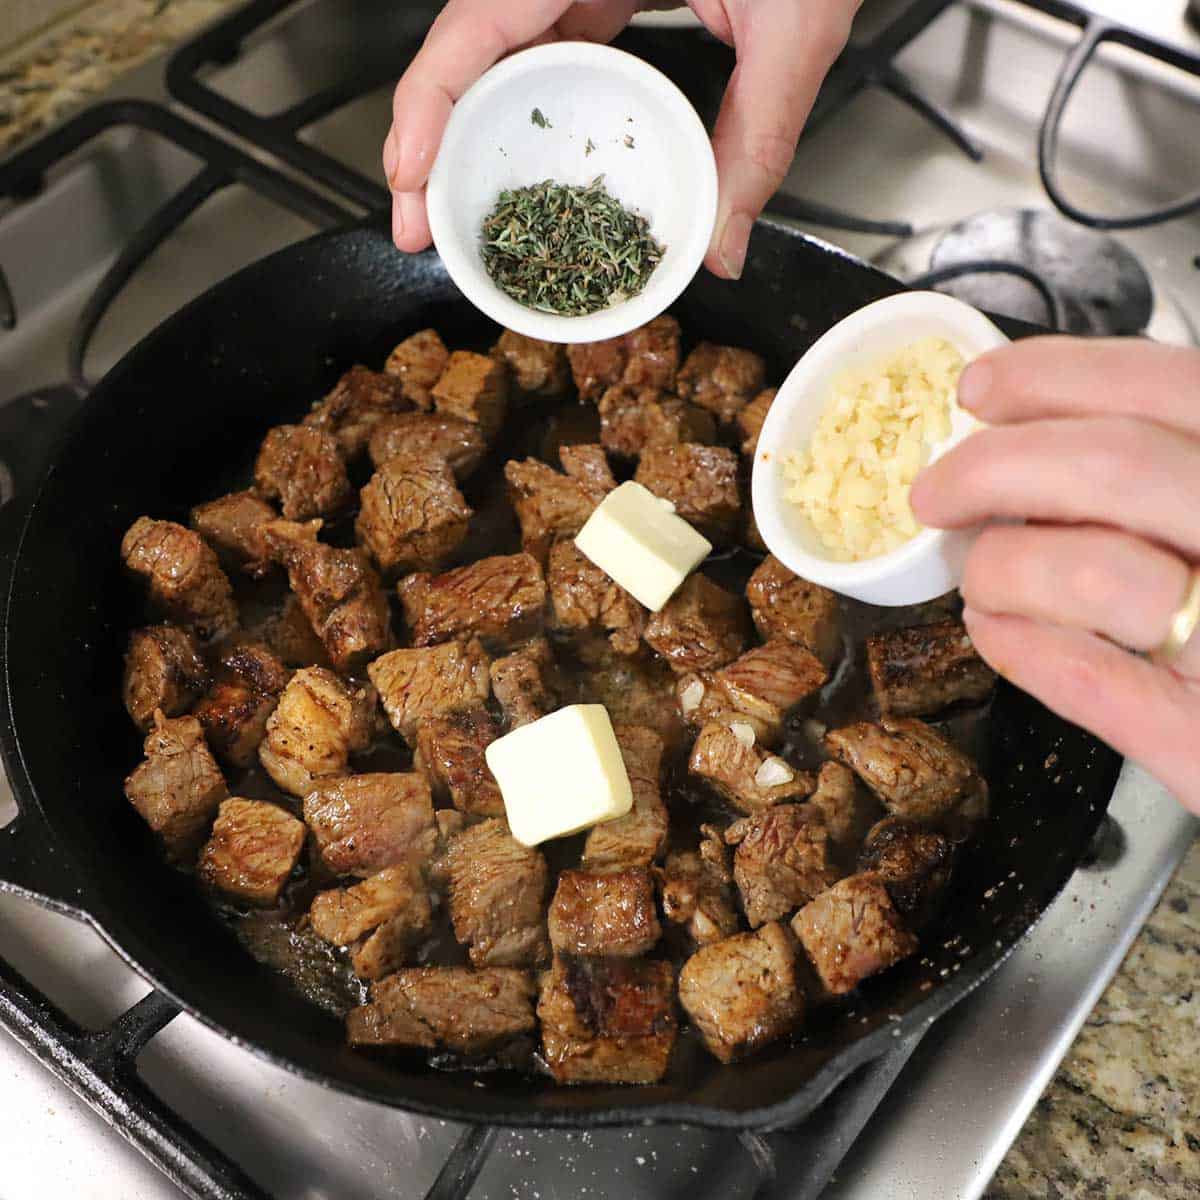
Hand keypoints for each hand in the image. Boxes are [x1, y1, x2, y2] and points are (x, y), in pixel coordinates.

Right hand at [382, 0, 859, 279]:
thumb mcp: (794, 29)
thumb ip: (758, 138)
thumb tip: (722, 248)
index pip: (476, 21)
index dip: (427, 102)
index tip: (410, 176)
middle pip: (468, 49)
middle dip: (430, 140)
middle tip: (422, 229)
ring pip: (496, 54)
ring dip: (467, 133)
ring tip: (455, 210)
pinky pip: (542, 49)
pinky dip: (521, 113)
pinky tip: (519, 166)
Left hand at [910, 337, 1199, 814]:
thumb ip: (1172, 467)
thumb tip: (1027, 431)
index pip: (1168, 385)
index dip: (1055, 377)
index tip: (977, 389)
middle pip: (1115, 466)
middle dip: (991, 468)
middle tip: (934, 493)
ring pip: (1096, 572)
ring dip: (1005, 567)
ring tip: (981, 577)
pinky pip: (1096, 685)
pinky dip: (1024, 649)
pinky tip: (995, 632)